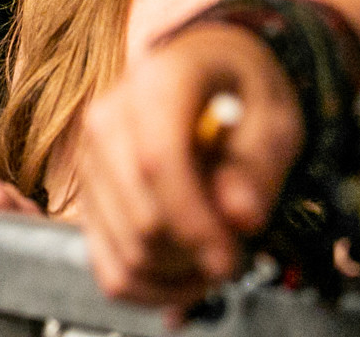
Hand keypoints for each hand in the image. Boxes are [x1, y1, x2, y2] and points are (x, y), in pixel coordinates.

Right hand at [76, 22, 302, 309]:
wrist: (195, 70)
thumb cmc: (239, 89)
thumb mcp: (272, 115)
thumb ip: (258, 163)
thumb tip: (240, 216)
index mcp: (156, 84)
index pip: (157, 160)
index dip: (194, 220)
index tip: (230, 256)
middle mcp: (107, 119)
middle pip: (141, 216)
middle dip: (195, 254)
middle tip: (235, 252)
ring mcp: (89, 159)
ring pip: (126, 249)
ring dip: (178, 274)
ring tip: (213, 256)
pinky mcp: (87, 195)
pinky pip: (107, 265)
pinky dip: (149, 288)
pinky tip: (183, 273)